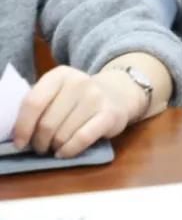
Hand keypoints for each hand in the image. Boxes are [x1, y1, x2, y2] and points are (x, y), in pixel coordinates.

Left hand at [11, 67, 143, 158]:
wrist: (118, 92)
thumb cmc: (77, 98)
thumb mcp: (57, 92)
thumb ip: (39, 105)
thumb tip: (19, 134)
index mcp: (60, 74)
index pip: (33, 102)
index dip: (22, 127)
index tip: (20, 142)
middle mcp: (79, 82)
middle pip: (47, 124)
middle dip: (39, 142)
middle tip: (41, 146)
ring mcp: (96, 98)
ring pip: (62, 135)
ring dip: (55, 147)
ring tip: (56, 146)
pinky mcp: (110, 115)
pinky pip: (81, 139)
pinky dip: (69, 151)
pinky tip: (65, 152)